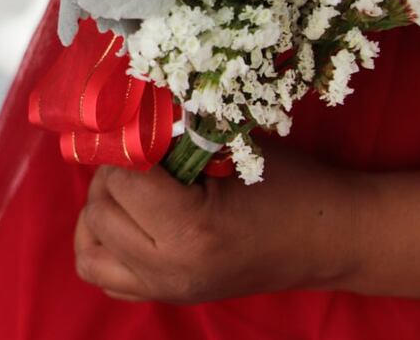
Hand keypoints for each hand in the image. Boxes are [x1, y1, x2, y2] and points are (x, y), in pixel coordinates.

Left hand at [73, 149, 365, 303]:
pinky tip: (125, 222)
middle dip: (112, 178)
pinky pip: (103, 277)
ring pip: (89, 250)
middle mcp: (171, 269)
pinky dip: (102, 247)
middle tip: (140, 160)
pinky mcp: (167, 297)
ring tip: (128, 191)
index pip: (121, 181)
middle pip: (99, 213)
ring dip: (100, 213)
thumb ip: (171, 142)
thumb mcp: (228, 150)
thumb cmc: (289, 185)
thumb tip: (118, 122)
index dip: (128, 152)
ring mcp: (167, 290)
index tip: (146, 138)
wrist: (330, 239)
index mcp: (190, 230)